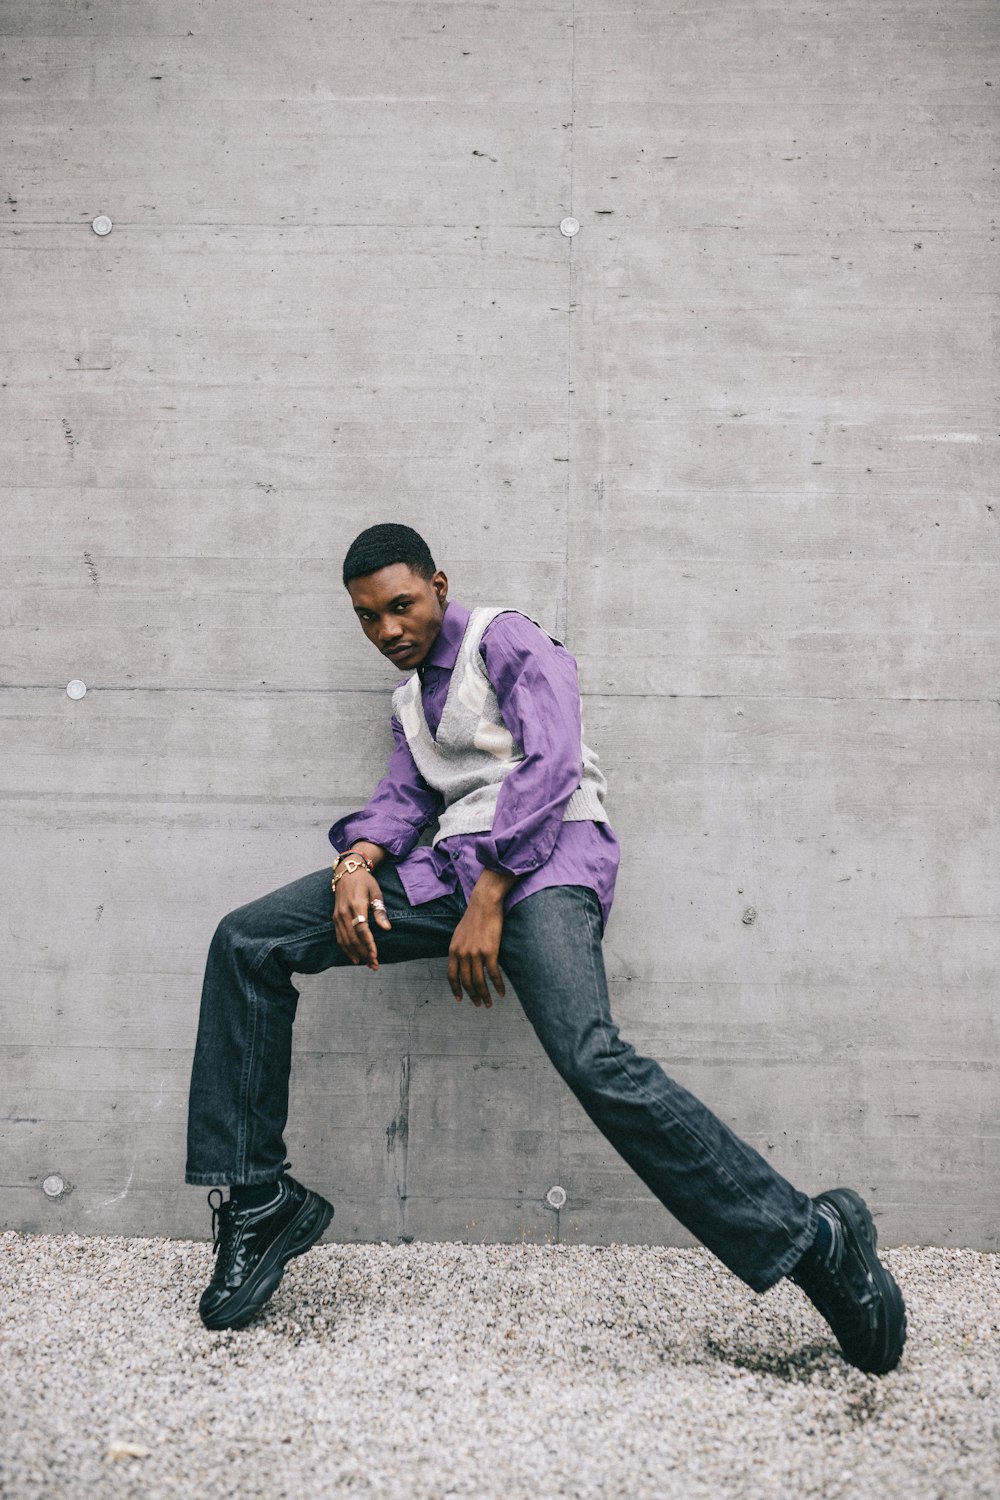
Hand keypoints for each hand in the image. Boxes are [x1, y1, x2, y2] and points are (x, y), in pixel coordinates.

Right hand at [333, 869, 390, 969]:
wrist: (346, 872)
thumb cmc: (365, 882)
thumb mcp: (376, 893)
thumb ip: (379, 911)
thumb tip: (387, 928)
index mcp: (356, 905)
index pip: (362, 929)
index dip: (368, 944)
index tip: (375, 955)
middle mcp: (344, 912)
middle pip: (353, 938)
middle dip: (364, 953)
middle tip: (373, 965)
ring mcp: (338, 916)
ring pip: (345, 940)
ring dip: (355, 954)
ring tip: (366, 964)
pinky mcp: (334, 918)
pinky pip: (339, 937)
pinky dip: (345, 949)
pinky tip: (353, 957)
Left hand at [448, 873, 511, 1007]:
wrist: (484, 903)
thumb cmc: (475, 916)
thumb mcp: (460, 933)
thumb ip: (459, 948)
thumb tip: (462, 960)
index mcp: (453, 950)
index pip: (451, 976)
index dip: (455, 989)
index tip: (459, 999)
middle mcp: (462, 954)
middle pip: (466, 982)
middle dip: (473, 996)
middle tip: (480, 1004)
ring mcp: (475, 953)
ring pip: (479, 982)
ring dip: (485, 995)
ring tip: (490, 1003)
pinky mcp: (490, 951)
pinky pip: (493, 975)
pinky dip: (498, 986)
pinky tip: (502, 993)